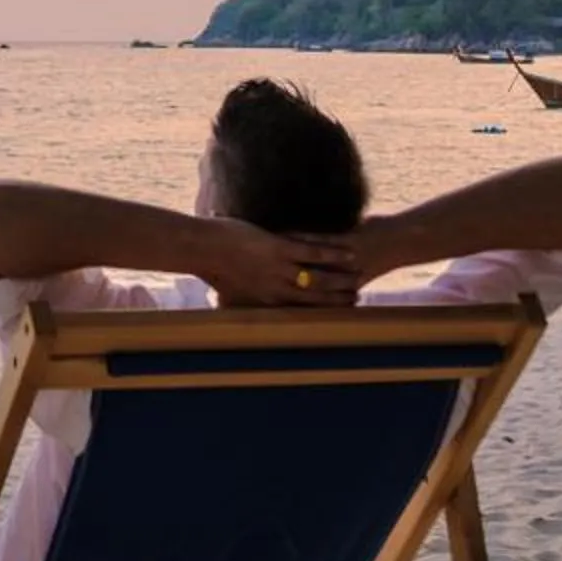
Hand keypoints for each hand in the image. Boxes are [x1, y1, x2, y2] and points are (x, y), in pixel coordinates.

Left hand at [196, 218, 359, 306]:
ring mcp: (279, 269)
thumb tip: (228, 311)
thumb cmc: (210, 269)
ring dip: (341, 279)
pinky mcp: (278, 248)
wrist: (201, 249)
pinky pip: (312, 253)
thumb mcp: (226, 293)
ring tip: (359, 277)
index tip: (338, 312)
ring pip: (318, 278)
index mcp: (266, 302)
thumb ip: (234, 303)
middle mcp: (276, 290)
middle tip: (358, 297)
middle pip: (315, 298)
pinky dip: (332, 255)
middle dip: (338, 299)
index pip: (300, 311)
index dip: (322, 312)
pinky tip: (349, 253)